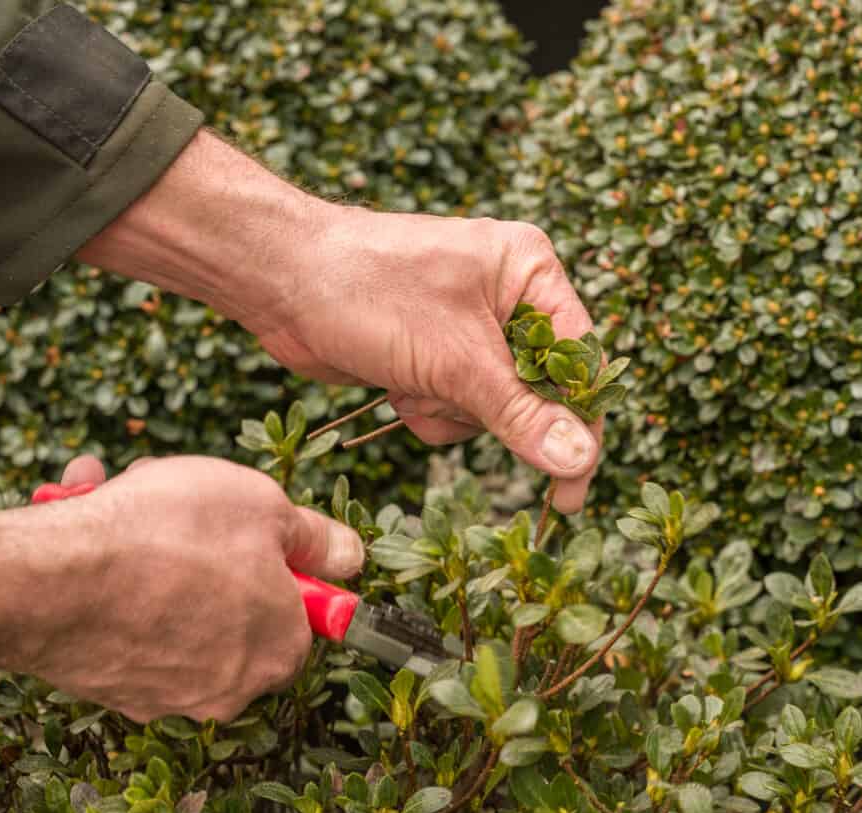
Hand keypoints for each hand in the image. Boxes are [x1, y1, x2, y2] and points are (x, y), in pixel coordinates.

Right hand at [0, 455, 363, 721]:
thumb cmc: (169, 536)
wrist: (50, 580)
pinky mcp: (110, 688)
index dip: (279, 566)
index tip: (253, 537)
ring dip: (151, 549)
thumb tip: (351, 557)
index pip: (300, 613)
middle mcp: (229, 687)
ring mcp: (165, 694)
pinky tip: (88, 523)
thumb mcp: (265, 508)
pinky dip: (112, 575)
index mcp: (280, 649)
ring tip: (119, 496)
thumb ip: (316, 537)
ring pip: (172, 605)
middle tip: (180, 504)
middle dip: (208, 549)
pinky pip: (125, 620)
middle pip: (232, 606)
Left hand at [248, 204, 602, 513]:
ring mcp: (468, 330)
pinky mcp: (435, 357)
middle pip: (536, 392)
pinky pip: (454, 410)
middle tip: (449, 400)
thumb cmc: (370, 293)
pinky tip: (395, 386)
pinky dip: (425, 411)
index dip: (580, 424)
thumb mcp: (456, 359)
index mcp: (529, 272)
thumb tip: (580, 458)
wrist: (281, 283)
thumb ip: (521, 413)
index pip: (580, 361)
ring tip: (411, 380)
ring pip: (492, 410)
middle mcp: (506, 298)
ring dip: (448, 411)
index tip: (573, 490)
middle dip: (487, 410)